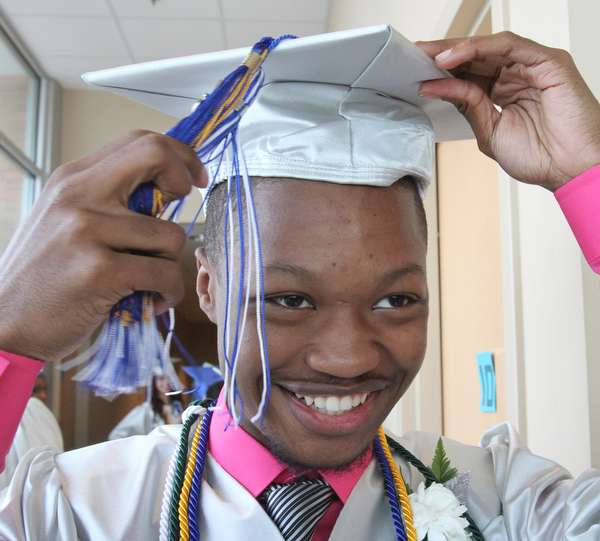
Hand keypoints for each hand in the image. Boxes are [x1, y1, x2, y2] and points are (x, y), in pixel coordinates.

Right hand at [0, 131, 206, 361]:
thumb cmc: (44, 276)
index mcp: (72, 179)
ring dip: (171, 263)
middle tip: (181, 211)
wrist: (6, 325)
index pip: (138, 140)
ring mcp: (86, 230)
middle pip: (155, 154)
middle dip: (184, 181)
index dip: (177, 156)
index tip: (191, 179)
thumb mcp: (65, 221)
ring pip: (170, 233)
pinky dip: (169, 291)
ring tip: (152, 282)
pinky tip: (152, 300)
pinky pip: (164, 272)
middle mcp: (77, 194)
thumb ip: (107, 200)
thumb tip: (162, 190)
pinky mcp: (98, 270)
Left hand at [415, 31, 599, 190]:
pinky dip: (479, 48)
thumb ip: (468, 106)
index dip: (443, 70)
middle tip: (416, 54)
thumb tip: (438, 86)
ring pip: (489, 47)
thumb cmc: (540, 156)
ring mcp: (533, 66)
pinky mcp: (548, 61)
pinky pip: (509, 46)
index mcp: (505, 92)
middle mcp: (518, 75)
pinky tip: (454, 57)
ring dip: (457, 49)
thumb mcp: (490, 132)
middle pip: (476, 56)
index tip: (415, 70)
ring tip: (429, 55)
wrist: (569, 170)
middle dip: (444, 54)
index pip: (469, 73)